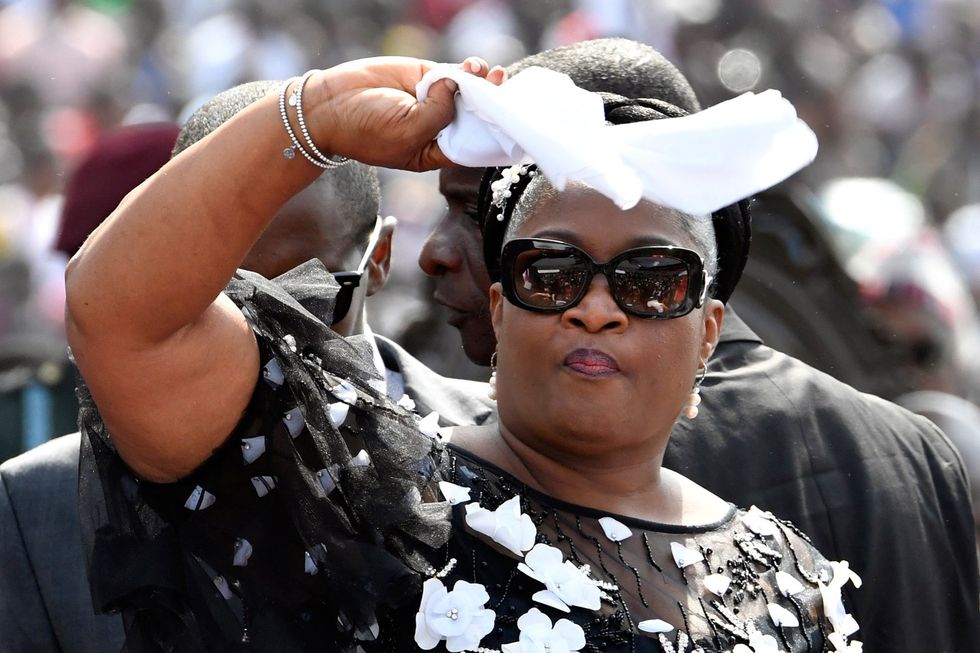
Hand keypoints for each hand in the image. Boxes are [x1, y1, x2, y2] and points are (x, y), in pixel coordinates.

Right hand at [303, 56, 504, 171]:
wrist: (331, 103)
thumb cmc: (365, 129)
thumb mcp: (407, 130)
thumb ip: (439, 112)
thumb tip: (459, 84)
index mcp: (436, 152)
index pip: (474, 145)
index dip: (494, 134)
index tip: (513, 123)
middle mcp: (438, 128)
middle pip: (476, 117)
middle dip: (493, 104)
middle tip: (506, 89)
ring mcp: (433, 102)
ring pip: (468, 92)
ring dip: (483, 83)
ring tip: (491, 73)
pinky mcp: (425, 79)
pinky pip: (454, 74)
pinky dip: (466, 69)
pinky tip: (474, 66)